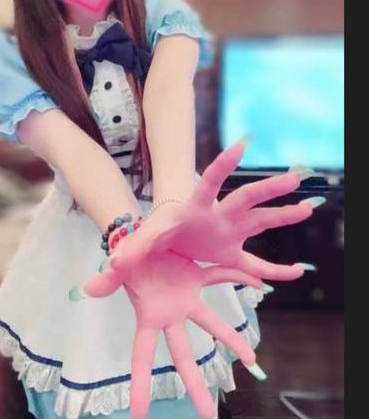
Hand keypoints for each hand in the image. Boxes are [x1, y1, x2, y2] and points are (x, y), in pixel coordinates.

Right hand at [70, 247, 267, 418]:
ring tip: (252, 361)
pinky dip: (239, 278)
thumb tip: (87, 289)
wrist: (137, 236)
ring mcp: (186, 298)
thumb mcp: (117, 269)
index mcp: (149, 316)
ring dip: (231, 340)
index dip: (140, 388)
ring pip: (212, 323)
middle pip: (184, 356)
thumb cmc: (125, 258)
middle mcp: (170, 314)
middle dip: (195, 385)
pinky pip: (220, 277)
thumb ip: (107, 280)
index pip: (142, 357)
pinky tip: (260, 286)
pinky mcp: (196, 277)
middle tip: (208, 417)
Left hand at [110, 141, 322, 280]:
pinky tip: (294, 272)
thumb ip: (131, 249)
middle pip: (246, 197)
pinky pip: (256, 261)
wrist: (167, 233)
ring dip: (283, 216)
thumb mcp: (146, 238)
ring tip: (308, 209)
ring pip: (261, 221)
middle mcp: (218, 214)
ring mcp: (228, 230)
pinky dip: (274, 269)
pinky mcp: (231, 251)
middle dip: (268, 189)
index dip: (224, 166)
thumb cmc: (159, 226)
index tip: (240, 146)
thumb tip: (110, 268)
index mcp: (195, 206)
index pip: (211, 181)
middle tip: (293, 178)